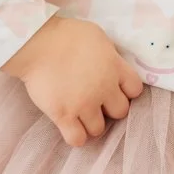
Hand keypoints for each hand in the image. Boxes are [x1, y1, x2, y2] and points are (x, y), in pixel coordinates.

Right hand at [2, 17, 143, 146]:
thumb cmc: (66, 34)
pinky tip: (70, 126)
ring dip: (92, 123)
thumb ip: (109, 55)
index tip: (115, 88)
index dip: (126, 91)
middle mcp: (104, 89)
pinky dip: (75, 136)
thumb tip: (112, 65)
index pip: (135, 89)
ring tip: (81, 114)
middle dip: (110, 108)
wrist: (38, 43)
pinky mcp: (63, 116)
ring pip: (99, 129)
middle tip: (97, 101)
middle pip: (120, 111)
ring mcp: (84, 104)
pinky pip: (77, 139)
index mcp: (114, 67)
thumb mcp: (98, 37)